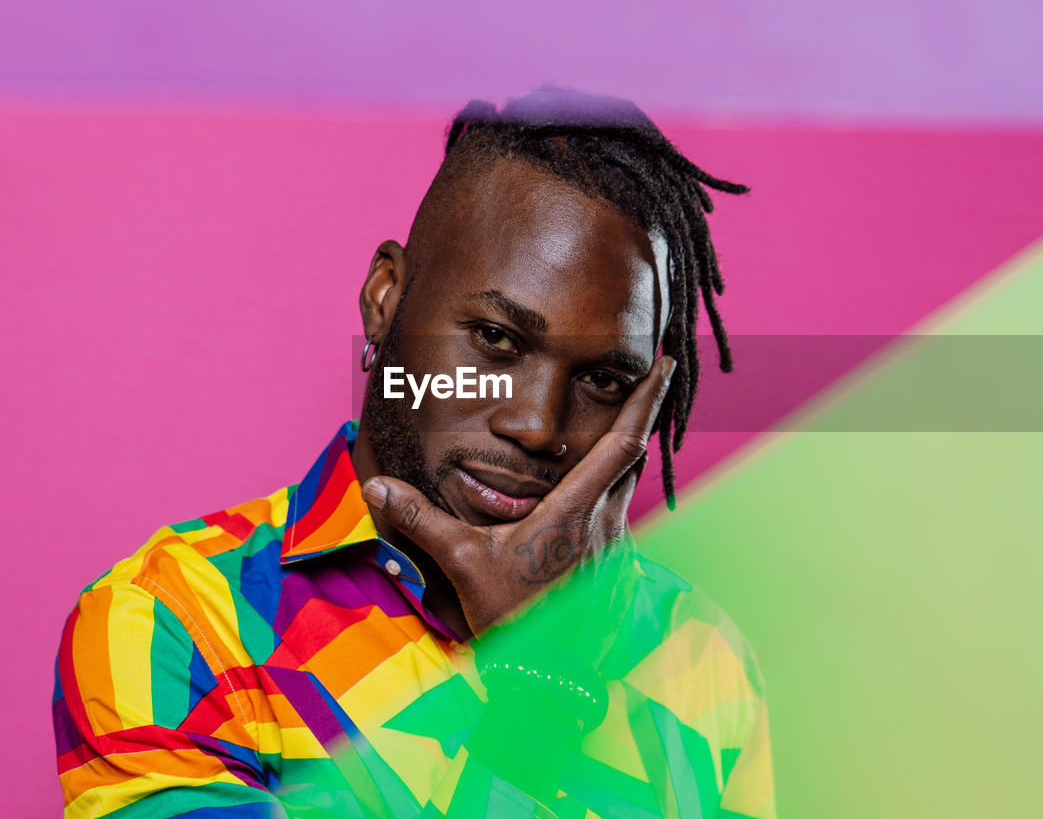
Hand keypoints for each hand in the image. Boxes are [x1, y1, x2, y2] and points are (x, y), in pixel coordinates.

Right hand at [361, 355, 675, 636]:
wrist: (546, 678)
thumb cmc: (512, 619)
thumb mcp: (462, 563)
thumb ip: (422, 520)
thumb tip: (378, 487)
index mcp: (576, 510)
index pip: (622, 441)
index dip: (644, 399)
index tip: (664, 364)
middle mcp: (606, 523)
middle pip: (633, 456)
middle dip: (639, 415)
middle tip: (643, 380)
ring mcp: (615, 548)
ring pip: (628, 486)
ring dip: (623, 455)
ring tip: (616, 428)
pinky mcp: (614, 569)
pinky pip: (621, 516)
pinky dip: (614, 492)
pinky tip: (594, 496)